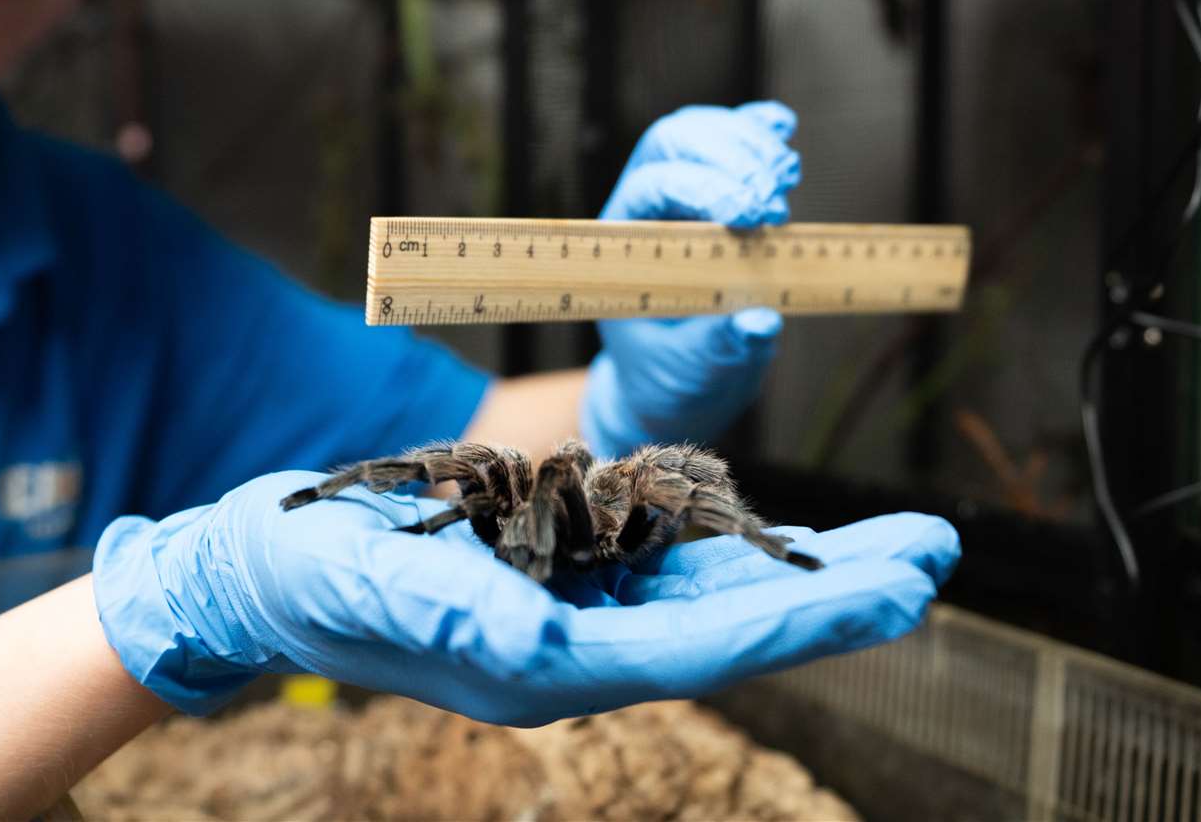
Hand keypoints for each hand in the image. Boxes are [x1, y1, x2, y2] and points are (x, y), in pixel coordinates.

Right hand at [93, 470, 958, 726]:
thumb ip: (443, 615)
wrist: (265, 570)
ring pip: (709, 602)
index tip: (894, 587)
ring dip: (802, 576)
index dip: (798, 617)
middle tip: (935, 556)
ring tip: (894, 546)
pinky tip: (778, 534)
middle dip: (833, 598)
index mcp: (538, 667)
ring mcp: (567, 619)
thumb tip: (529, 645)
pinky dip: (733, 552)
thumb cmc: (309, 575)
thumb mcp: (364, 583)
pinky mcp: (556, 581)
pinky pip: (664, 571)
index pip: (696, 646)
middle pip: (727, 631)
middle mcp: (570, 653)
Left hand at [581, 101, 800, 456]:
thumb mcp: (690, 372)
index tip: (750, 213)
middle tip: (775, 198)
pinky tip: (781, 130)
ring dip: (748, 143)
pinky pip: (730, 144)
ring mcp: (680, 196)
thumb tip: (760, 322)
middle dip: (729, 157)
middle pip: (674, 142)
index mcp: (620, 247)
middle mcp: (644, 211)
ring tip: (786, 177)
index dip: (703, 188)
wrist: (675, 378)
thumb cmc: (670, 373)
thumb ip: (720, 348)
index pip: (652, 186)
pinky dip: (756, 131)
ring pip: (702, 134)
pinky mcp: (717, 195)